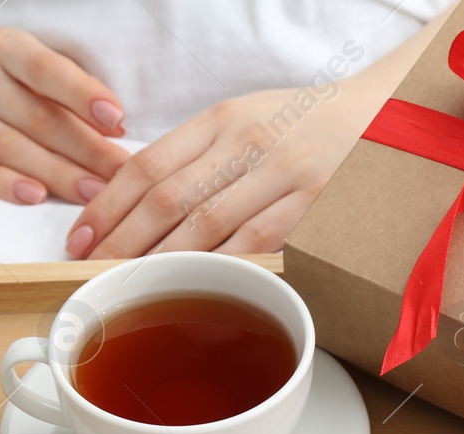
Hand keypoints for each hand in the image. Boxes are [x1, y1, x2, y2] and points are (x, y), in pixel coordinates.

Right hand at [0, 28, 130, 204]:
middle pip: (37, 118)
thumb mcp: (20, 62)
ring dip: (55, 174)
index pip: (47, 70)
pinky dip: (3, 184)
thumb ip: (64, 89)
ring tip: (92, 194)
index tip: (117, 119)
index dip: (83, 94)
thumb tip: (115, 126)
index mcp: (5, 49)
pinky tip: (34, 197)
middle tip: (120, 175)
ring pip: (9, 146)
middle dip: (85, 150)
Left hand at [64, 73, 391, 257]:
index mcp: (220, 118)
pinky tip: (195, 286)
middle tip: (93, 275)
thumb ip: (195, 154)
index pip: (146, 165)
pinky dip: (221, 269)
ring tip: (133, 288)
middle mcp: (246, 141)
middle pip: (167, 200)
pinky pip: (256, 244)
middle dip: (122, 243)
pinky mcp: (311, 205)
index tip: (79, 239)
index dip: (106, 207)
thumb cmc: (305, 124)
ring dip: (163, 263)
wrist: (384, 115)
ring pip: (206, 227)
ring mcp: (280, 174)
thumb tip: (132, 198)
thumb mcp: (243, 120)